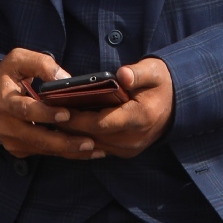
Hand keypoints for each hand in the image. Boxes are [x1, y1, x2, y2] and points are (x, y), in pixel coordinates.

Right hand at [0, 49, 107, 160]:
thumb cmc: (8, 76)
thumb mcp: (19, 60)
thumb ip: (41, 64)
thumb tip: (65, 79)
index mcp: (5, 101)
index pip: (26, 110)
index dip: (46, 113)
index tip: (66, 113)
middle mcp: (7, 125)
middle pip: (37, 137)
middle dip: (64, 141)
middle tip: (89, 142)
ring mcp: (12, 140)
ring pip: (44, 149)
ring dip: (70, 151)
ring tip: (95, 149)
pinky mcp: (19, 149)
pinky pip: (44, 153)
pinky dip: (65, 153)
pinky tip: (86, 151)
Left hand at [57, 59, 174, 158]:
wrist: (177, 104)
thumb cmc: (162, 84)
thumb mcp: (154, 71)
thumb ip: (137, 73)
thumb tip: (122, 75)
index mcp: (140, 118)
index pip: (101, 123)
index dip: (77, 117)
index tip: (57, 107)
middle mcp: (133, 139)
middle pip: (91, 137)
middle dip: (67, 125)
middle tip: (45, 112)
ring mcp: (128, 148)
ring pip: (91, 146)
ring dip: (72, 134)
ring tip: (51, 119)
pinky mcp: (124, 151)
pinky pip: (97, 148)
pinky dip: (82, 139)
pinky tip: (66, 128)